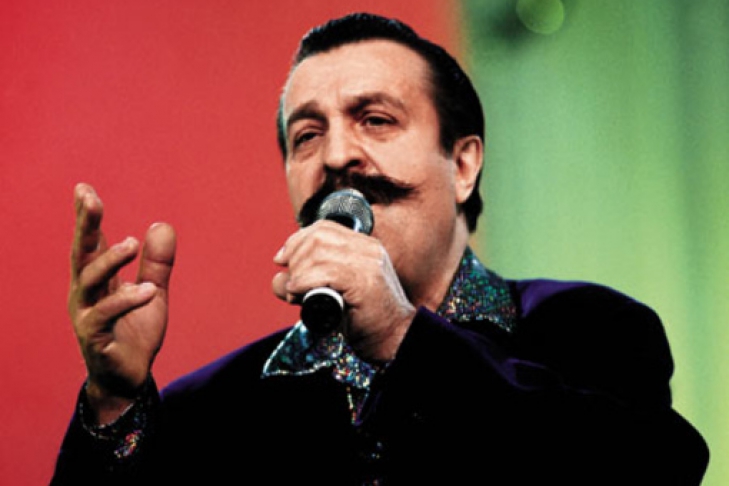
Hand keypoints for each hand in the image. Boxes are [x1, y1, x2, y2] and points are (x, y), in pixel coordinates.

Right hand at [68, 183, 175, 421]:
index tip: (83, 188)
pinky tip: (148, 291)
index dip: (86, 217)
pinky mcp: (95, 338)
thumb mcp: (152, 293)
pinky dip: (127, 301)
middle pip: (82, 254)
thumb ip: (157, 263)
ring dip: (110, 260)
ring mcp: (87, 315)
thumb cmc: (134, 333)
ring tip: (134, 243)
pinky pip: (106, 315)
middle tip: (90, 199)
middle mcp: (86, 294)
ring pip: (89, 281)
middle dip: (85, 225)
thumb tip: (162, 224)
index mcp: (97, 281)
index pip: (91, 243)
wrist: (128, 379)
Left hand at [272, 220, 414, 362]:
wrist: (393, 340)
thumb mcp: (331, 293)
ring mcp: (369, 264)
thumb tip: (277, 279)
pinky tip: (300, 295)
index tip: (282, 259)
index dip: (297, 240)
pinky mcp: (364, 282)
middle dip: (294, 257)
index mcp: (365, 247)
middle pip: (318, 237)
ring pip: (318, 253)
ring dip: (297, 273)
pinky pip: (325, 273)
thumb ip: (306, 282)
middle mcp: (369, 250)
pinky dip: (304, 283)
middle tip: (290, 284)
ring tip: (295, 294)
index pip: (324, 228)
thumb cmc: (364, 321)